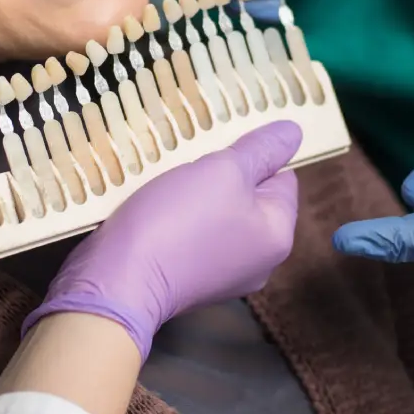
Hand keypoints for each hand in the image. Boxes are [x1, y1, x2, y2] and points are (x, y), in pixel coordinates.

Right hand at [23, 120, 302, 358]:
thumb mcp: (224, 171)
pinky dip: (181, 219)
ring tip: (172, 183)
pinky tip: (159, 209)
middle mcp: (260, 262)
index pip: (282, 178)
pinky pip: (195, 236)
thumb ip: (262, 150)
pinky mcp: (190, 280)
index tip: (221, 150)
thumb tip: (295, 133)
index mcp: (278, 236)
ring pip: (219, 215)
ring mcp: (224, 276)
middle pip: (250, 198)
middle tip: (194, 164)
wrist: (118, 280)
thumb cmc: (178, 221)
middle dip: (223, 176)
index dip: (254, 158)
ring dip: (199, 195)